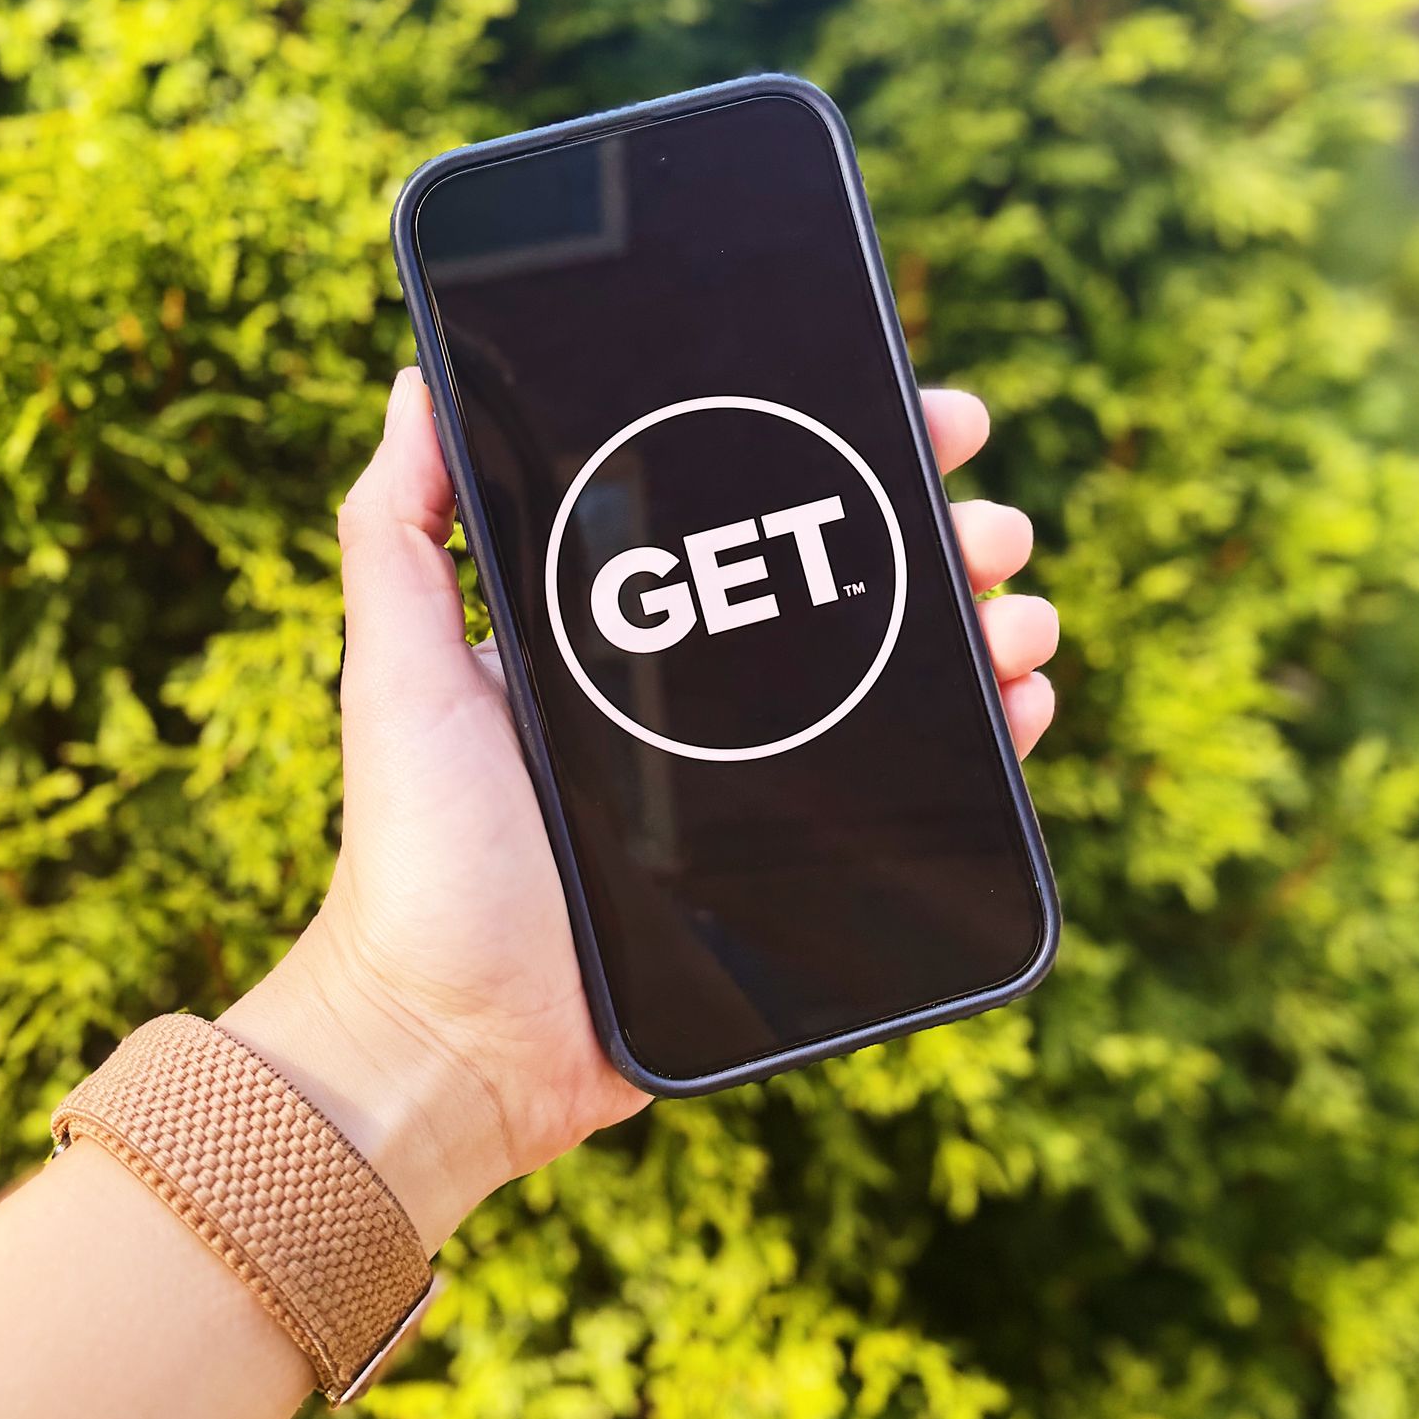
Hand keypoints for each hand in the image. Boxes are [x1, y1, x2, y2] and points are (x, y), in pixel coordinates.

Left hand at [225, 371, 1057, 1248]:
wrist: (454, 1042)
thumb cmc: (416, 856)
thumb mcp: (397, 673)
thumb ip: (397, 529)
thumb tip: (421, 376)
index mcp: (623, 630)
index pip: (753, 512)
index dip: (842, 452)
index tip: (917, 406)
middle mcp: (701, 694)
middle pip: (852, 584)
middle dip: (944, 533)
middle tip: (992, 522)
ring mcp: (756, 784)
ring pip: (905, 679)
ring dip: (984, 625)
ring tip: (1017, 614)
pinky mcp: (798, 874)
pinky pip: (920, 794)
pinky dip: (986, 739)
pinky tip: (1020, 705)